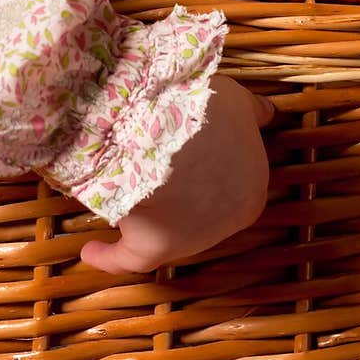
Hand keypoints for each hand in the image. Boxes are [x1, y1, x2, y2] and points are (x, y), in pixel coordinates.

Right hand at [79, 75, 272, 274]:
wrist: (166, 125)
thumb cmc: (204, 110)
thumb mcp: (237, 101)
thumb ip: (254, 113)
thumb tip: (269, 114)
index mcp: (250, 192)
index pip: (229, 183)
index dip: (205, 161)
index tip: (184, 148)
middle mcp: (225, 224)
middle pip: (196, 209)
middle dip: (178, 192)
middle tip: (150, 163)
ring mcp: (188, 241)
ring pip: (160, 231)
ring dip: (142, 219)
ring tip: (119, 191)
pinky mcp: (151, 249)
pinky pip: (127, 258)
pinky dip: (108, 256)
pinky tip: (90, 250)